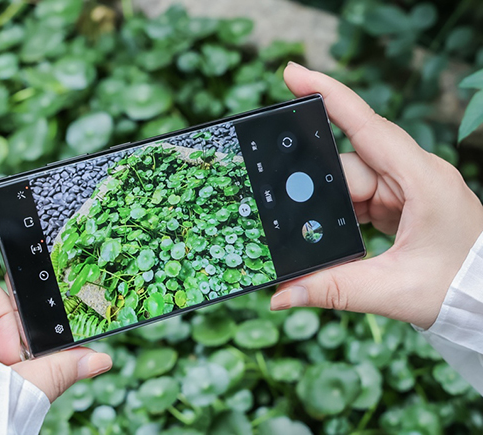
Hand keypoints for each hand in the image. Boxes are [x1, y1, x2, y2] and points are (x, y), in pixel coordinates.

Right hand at [270, 63, 482, 328]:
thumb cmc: (459, 288)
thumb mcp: (393, 290)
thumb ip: (335, 289)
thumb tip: (281, 294)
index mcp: (423, 181)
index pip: (368, 126)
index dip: (329, 96)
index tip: (292, 74)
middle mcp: (415, 175)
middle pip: (349, 164)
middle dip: (318, 189)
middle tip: (285, 207)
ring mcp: (408, 189)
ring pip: (350, 183)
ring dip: (331, 210)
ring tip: (314, 238)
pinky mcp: (401, 204)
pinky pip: (359, 198)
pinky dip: (341, 215)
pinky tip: (333, 234)